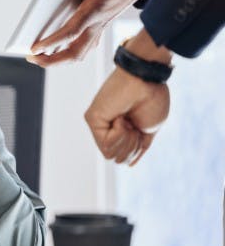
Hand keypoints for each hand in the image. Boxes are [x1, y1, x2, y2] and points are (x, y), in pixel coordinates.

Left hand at [28, 0, 154, 66]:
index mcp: (97, 10)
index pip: (71, 32)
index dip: (52, 42)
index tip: (35, 49)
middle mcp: (98, 22)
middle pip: (75, 52)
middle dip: (52, 60)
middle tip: (32, 58)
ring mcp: (100, 26)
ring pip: (80, 52)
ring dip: (60, 59)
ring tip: (40, 57)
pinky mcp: (101, 24)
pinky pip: (84, 45)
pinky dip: (70, 52)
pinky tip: (59, 50)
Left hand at [84, 29, 171, 165]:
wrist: (148, 81)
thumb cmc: (153, 100)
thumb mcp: (148, 131)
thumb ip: (137, 148)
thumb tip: (127, 164)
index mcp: (122, 131)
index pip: (124, 157)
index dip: (137, 148)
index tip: (141, 129)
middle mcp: (108, 128)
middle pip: (117, 159)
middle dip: (132, 146)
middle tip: (134, 124)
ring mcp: (99, 124)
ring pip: (110, 155)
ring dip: (126, 140)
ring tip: (128, 120)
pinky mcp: (92, 119)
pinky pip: (105, 144)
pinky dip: (119, 134)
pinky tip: (121, 118)